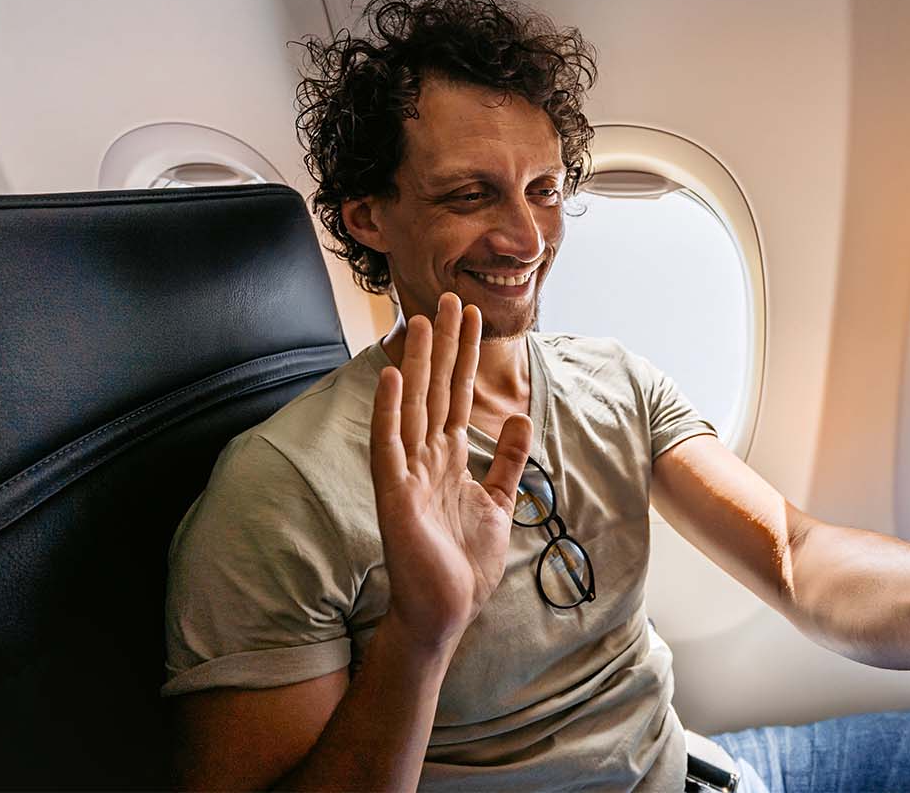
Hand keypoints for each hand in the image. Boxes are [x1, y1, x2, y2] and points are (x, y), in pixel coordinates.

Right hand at [370, 293, 532, 651]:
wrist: (445, 611)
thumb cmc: (464, 564)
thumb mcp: (498, 503)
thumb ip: (508, 463)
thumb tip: (520, 420)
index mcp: (448, 459)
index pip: (458, 395)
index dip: (465, 355)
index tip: (471, 316)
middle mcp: (425, 458)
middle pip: (436, 389)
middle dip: (443, 344)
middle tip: (448, 298)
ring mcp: (407, 473)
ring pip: (413, 406)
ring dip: (416, 363)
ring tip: (419, 320)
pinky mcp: (395, 494)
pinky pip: (390, 445)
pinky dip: (390, 411)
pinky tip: (392, 378)